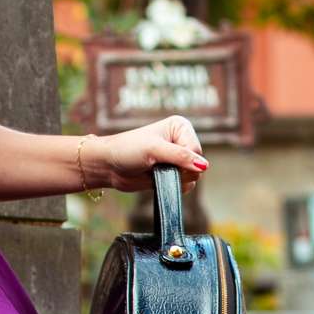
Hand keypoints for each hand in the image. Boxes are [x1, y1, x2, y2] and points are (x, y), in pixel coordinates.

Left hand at [92, 117, 207, 193]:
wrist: (109, 165)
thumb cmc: (127, 150)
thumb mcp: (154, 149)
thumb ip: (180, 157)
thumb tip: (204, 166)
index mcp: (180, 127)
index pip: (196, 149)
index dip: (183, 158)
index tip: (162, 156)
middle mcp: (182, 141)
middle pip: (198, 164)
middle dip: (178, 169)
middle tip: (157, 164)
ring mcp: (178, 159)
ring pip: (193, 176)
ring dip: (175, 178)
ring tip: (156, 170)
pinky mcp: (172, 173)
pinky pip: (186, 185)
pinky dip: (174, 186)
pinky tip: (158, 178)